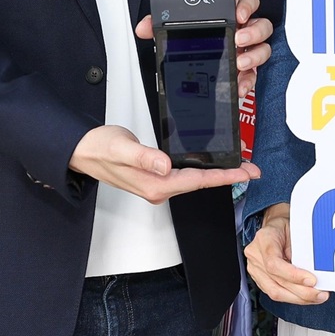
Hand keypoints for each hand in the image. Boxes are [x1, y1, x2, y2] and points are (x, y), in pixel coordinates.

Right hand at [68, 125, 257, 202]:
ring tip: (238, 165)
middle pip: (201, 182)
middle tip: (252, 169)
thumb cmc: (99, 148)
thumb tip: (165, 165)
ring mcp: (157, 183)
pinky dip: (202, 169)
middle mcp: (158, 188)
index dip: (224, 176)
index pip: (197, 181)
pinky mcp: (155, 176)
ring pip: (194, 179)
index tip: (245, 173)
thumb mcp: (121, 148)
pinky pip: (185, 174)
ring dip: (217, 172)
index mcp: (154, 184)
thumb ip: (144, 157)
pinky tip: (211, 162)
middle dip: (228, 175)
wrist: (82, 151)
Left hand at [136, 0, 273, 97]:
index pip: (247, 2)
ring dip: (254, 56)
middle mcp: (244, 31)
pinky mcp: (247, 70)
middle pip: (262, 25)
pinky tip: (239, 85)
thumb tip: (144, 28)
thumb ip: (159, 25)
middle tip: (238, 39)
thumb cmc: (194, 41)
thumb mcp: (176, 31)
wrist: (195, 72)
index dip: (247, 5)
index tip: (239, 14)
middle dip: (253, 32)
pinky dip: (248, 81)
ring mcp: (247, 51)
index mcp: (230, 15)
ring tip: (239, 62)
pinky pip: (254, 75)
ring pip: (263, 48)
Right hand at [245, 203, 327, 305]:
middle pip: (276, 282)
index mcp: (264, 239)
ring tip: (316, 297)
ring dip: (299, 298)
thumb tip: (316, 270)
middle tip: (320, 294)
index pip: (274, 263)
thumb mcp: (296, 229)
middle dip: (301, 292)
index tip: (312, 280)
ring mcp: (255, 268)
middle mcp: (255, 255)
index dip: (293, 275)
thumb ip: (302, 248)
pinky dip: (294, 297)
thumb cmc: (286, 226)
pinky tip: (306, 296)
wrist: (276, 227)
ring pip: (275, 292)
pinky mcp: (260, 279)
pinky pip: (276, 292)